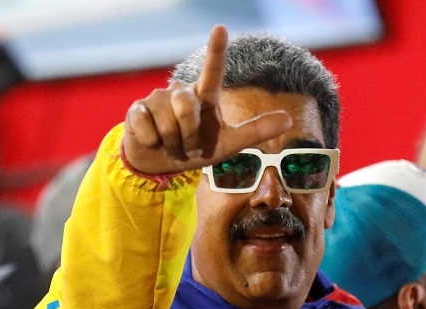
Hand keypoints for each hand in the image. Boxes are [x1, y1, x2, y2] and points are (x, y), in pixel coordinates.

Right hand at [121, 25, 291, 175]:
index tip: (220, 29)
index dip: (215, 51)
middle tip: (187, 147)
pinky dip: (152, 142)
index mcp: (204, 97)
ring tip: (171, 145)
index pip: (212, 71)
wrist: (159, 164)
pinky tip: (152, 141)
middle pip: (185, 107)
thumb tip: (289, 119)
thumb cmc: (196, 151)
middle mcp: (181, 92)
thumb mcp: (228, 145)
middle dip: (188, 136)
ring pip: (167, 122)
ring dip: (172, 143)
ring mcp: (157, 99)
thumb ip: (256, 132)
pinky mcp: (137, 110)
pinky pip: (147, 128)